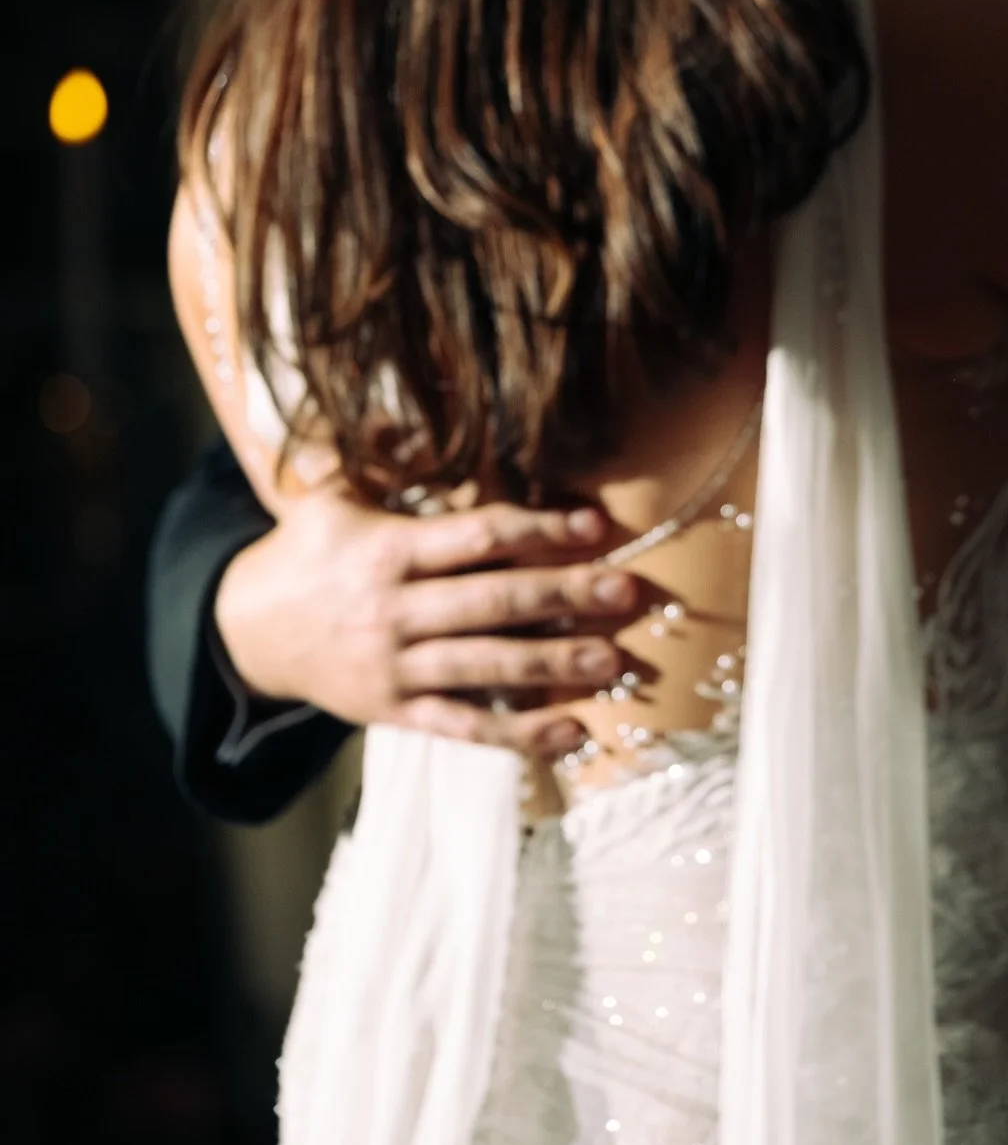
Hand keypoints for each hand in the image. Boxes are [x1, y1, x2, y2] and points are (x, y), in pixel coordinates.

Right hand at [212, 489, 638, 759]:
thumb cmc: (306, 552)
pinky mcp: (396, 712)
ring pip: (486, 666)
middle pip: (493, 601)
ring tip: (612, 660)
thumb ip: (379, 456)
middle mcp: (395, 609)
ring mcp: (396, 666)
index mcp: (388, 549)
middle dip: (564, 595)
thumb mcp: (330, 495)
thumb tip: (417, 410)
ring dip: (554, 664)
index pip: (476, 536)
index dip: (538, 528)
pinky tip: (571, 732)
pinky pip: (465, 726)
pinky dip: (519, 734)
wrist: (245, 633)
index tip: (593, 524)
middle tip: (626, 591)